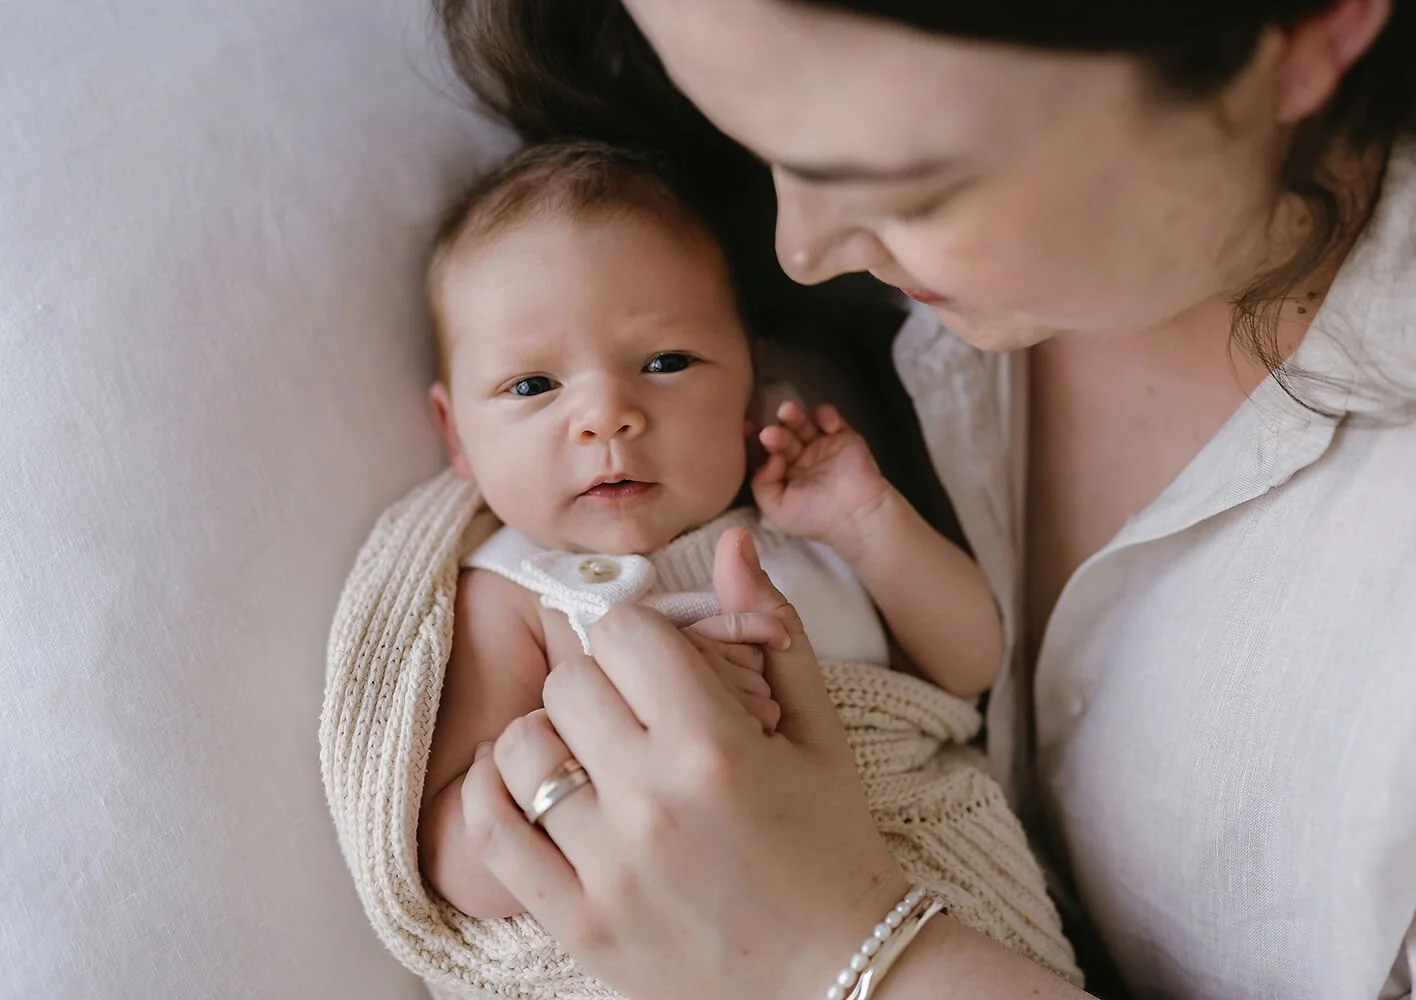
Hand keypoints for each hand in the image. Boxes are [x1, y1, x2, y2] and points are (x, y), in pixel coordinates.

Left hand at [461, 529, 906, 999]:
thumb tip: (731, 540)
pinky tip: (525, 781)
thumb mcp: (822, 731)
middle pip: (567, 683)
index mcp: (716, 748)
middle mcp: (653, 804)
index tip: (657, 662)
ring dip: (551, 737)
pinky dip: (493, 792)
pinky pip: (491, 832)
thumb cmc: (833, 844)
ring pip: (521, 749)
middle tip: (631, 710)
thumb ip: (774, 629)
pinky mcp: (578, 924)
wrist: (836, 977)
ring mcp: (607, 870)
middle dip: (599, 681)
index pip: (621, 633)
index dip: (638, 636)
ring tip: (590, 754)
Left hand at [752, 402, 892, 552]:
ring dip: (793, 415)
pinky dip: (824, 414)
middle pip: (782, 436)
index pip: (764, 452)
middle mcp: (800, 457)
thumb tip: (768, 457)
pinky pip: (829, 418)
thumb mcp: (776, 509)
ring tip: (788, 412)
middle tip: (770, 434)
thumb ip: (762, 483)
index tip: (747, 430)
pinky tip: (822, 423)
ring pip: (802, 423)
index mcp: (783, 474)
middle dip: (775, 433)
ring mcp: (821, 445)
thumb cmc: (814, 517)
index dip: (753, 441)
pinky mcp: (842, 436)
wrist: (855, 515)